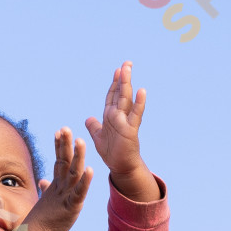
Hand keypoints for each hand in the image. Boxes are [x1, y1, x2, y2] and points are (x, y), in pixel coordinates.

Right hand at [23, 128, 91, 230]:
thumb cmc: (41, 219)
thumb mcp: (46, 200)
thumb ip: (46, 189)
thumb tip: (42, 181)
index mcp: (57, 185)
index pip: (58, 161)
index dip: (59, 146)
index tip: (59, 131)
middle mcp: (61, 187)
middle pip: (64, 161)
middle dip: (65, 144)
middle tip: (65, 128)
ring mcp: (65, 195)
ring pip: (73, 173)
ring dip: (77, 156)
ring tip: (81, 140)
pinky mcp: (71, 206)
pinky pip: (79, 192)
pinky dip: (85, 181)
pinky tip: (91, 169)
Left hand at [85, 62, 154, 202]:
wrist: (120, 167)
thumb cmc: (111, 153)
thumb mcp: (99, 137)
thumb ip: (94, 127)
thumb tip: (89, 118)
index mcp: (110, 116)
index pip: (112, 95)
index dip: (114, 83)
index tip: (118, 70)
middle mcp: (118, 116)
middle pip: (120, 93)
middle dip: (122, 78)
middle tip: (126, 63)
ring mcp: (125, 121)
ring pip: (126, 99)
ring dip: (126, 84)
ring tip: (128, 69)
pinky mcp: (130, 130)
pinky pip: (135, 115)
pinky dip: (138, 103)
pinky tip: (142, 91)